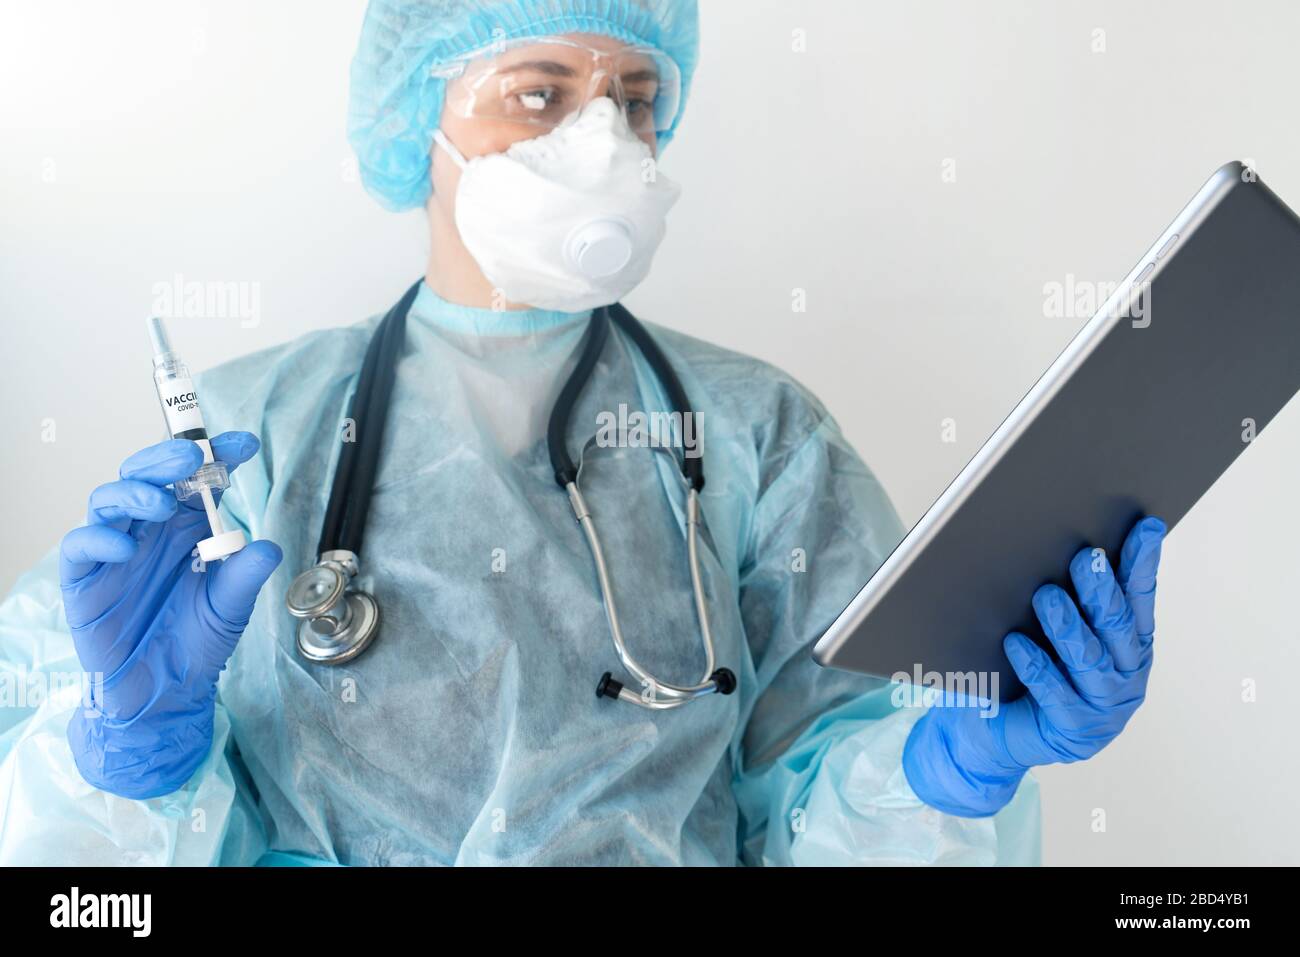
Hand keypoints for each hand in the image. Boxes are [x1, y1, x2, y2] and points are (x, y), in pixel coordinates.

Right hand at [62, 433, 281, 798]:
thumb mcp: (230, 607)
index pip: (198, 479)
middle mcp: (149, 530)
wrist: (164, 691)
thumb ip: (244, 576)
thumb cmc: (196, 640)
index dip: (218, 456)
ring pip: (110, 500)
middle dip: (167, 460)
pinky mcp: (85, 578)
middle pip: (146, 475)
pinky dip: (100, 539)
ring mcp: (114, 550)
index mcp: (187, 526)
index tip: (245, 444)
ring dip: (135, 493)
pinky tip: (126, 548)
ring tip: (163, 502)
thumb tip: (268, 547)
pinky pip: (81, 546)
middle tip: (193, 457)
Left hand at [902, 516, 1165, 816]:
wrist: (995, 729)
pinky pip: (1054, 693)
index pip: (1140, 596)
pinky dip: (1036, 665)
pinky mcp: (1074, 729)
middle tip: (1085, 558)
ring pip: (1089, 659)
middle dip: (1101, 590)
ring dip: (1067, 625)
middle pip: (1116, 626)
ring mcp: (1104, 705)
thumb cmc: (1027, 667)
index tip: (1144, 527)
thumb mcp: (1053, 627)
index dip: (1143, 562)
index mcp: (1130, 643)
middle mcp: (1125, 673)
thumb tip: (1061, 541)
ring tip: (1046, 596)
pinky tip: (1016, 643)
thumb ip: (1070, 595)